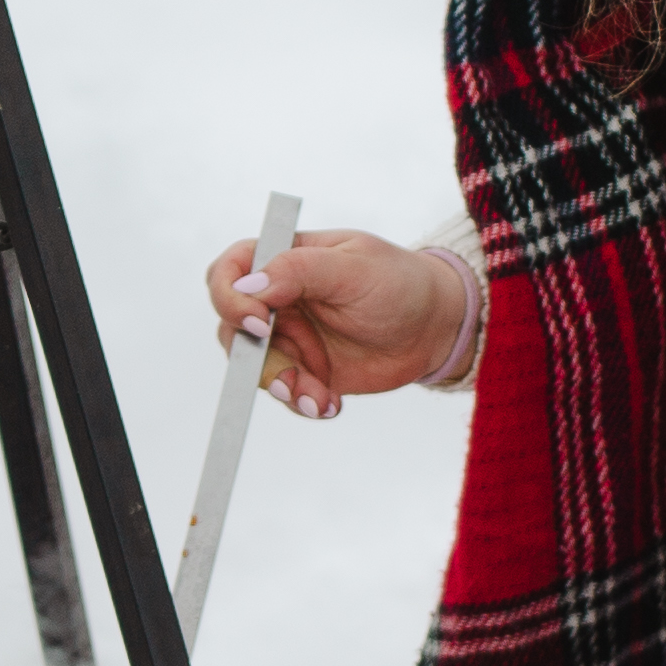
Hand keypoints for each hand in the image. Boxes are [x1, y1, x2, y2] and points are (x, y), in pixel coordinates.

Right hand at [205, 228, 472, 417]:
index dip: (229, 296)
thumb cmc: (399, 282)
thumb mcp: (353, 268)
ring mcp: (290, 337)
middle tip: (290, 377)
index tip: (259, 322)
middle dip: (254, 358)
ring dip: (283, 386)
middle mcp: (279, 299)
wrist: (436, 327)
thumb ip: (299, 270)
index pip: (230, 270)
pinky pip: (286, 392)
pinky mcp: (306, 371)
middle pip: (233, 327)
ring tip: (320, 399)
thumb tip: (247, 286)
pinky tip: (330, 404)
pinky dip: (303, 403)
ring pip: (256, 367)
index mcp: (285, 260)